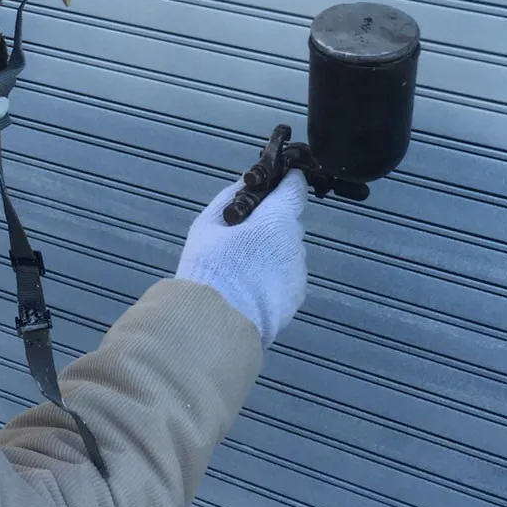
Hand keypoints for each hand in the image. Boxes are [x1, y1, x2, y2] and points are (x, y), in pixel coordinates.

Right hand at [174, 170, 307, 348]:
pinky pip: (287, 276)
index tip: (275, 182)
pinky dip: (274, 277)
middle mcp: (295, 243)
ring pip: (287, 251)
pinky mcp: (296, 298)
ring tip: (243, 269)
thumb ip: (229, 199)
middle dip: (271, 223)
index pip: (295, 188)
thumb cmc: (210, 268)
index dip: (287, 182)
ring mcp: (298, 273)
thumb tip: (244, 182)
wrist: (219, 325)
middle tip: (243, 235)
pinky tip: (251, 289)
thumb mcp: (207, 226)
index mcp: (277, 220)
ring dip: (272, 252)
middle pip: (288, 222)